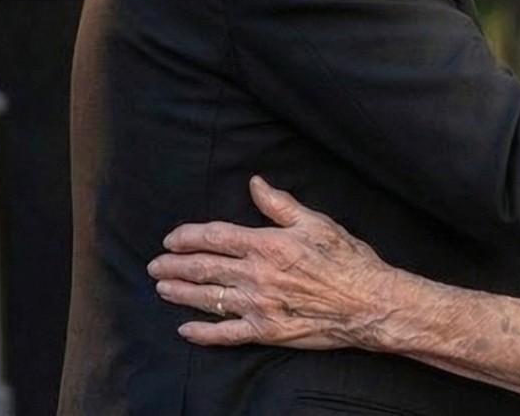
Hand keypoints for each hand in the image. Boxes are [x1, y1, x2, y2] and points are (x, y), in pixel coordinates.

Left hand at [149, 177, 391, 350]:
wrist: (365, 302)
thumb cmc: (344, 258)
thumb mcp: (314, 221)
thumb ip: (280, 204)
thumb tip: (255, 184)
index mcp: (267, 244)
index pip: (216, 237)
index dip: (190, 237)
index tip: (171, 238)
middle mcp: (257, 275)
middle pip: (205, 269)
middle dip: (175, 266)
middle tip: (154, 265)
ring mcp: (259, 306)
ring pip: (209, 300)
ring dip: (182, 294)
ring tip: (162, 289)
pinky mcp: (265, 331)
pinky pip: (226, 334)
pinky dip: (203, 333)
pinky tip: (186, 329)